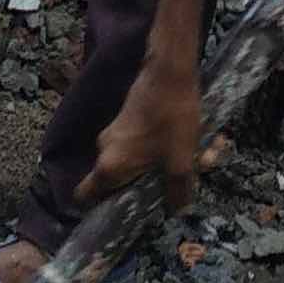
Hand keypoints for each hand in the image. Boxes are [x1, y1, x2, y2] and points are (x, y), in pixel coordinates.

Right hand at [77, 49, 215, 211]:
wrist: (169, 70)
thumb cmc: (171, 117)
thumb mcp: (181, 160)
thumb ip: (178, 190)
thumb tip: (177, 210)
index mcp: (110, 166)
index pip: (85, 195)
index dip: (98, 208)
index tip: (121, 213)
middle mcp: (105, 149)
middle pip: (118, 180)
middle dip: (147, 184)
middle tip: (175, 184)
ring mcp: (115, 131)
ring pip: (135, 158)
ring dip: (163, 162)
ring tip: (198, 156)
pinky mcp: (127, 117)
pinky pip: (142, 141)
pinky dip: (164, 144)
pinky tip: (194, 138)